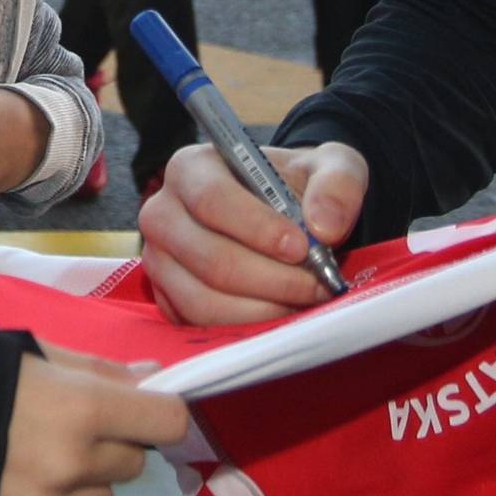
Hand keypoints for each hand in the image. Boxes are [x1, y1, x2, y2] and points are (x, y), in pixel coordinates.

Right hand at [0, 347, 189, 495]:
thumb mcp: (22, 350)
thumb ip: (92, 369)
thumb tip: (150, 375)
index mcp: (80, 410)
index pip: (166, 422)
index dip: (156, 412)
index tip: (138, 408)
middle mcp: (70, 469)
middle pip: (130, 465)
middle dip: (109, 444)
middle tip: (65, 424)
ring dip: (79, 483)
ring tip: (28, 457)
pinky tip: (5, 486)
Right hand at [138, 140, 368, 323]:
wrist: (285, 216)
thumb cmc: (299, 187)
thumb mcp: (330, 167)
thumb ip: (337, 185)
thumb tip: (324, 226)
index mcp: (190, 168)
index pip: (212, 200)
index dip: (258, 229)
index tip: (301, 247)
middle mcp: (162, 213)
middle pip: (209, 258)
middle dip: (271, 279)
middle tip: (317, 284)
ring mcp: (158, 261)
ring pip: (203, 300)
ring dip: (263, 309)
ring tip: (305, 299)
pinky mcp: (167, 299)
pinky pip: (201, 326)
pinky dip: (248, 327)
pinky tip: (283, 313)